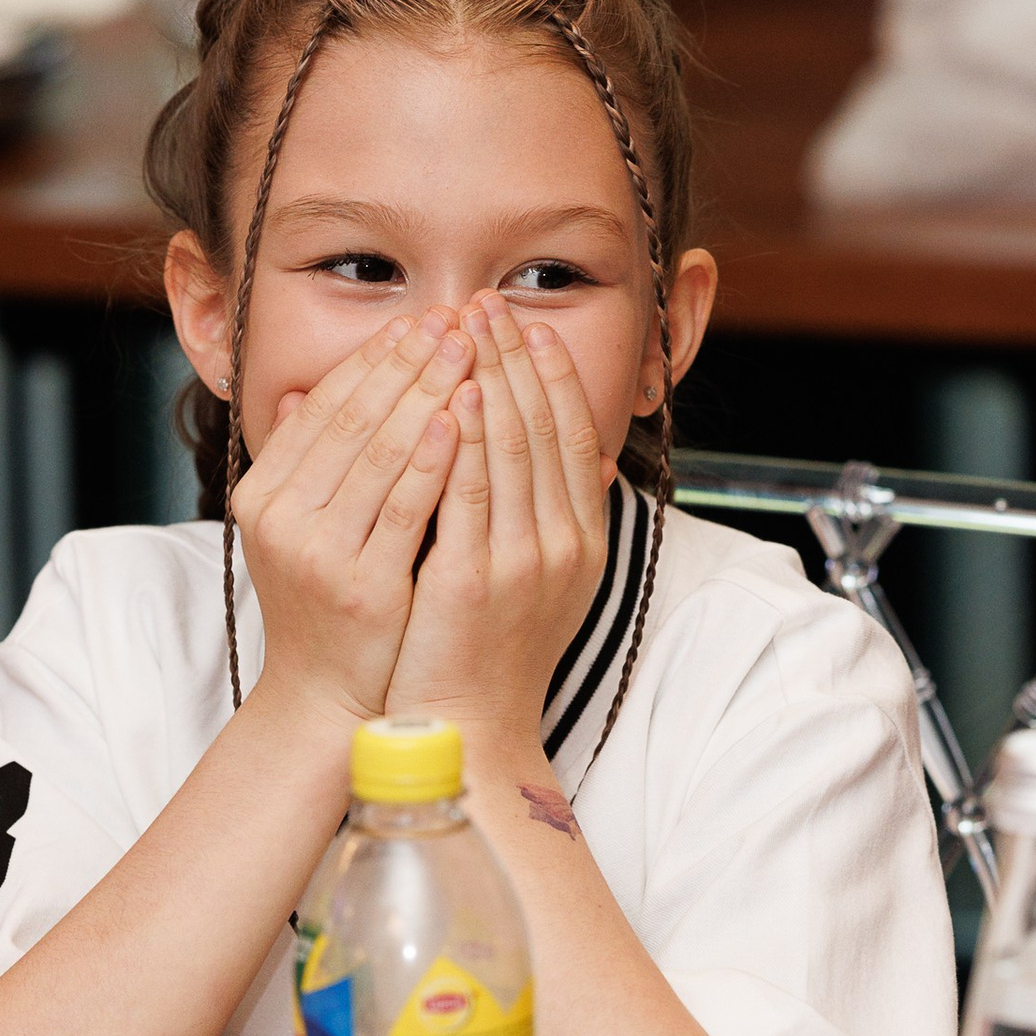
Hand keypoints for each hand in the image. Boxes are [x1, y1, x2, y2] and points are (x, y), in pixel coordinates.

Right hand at [231, 306, 472, 729]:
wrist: (327, 699)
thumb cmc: (328, 602)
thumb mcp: (302, 526)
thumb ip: (310, 461)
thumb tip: (306, 390)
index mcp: (263, 494)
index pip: (324, 404)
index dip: (374, 357)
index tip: (420, 319)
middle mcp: (280, 518)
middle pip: (353, 417)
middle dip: (408, 360)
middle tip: (455, 316)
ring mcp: (319, 552)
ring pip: (380, 451)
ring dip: (427, 391)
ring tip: (468, 349)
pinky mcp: (363, 585)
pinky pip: (404, 507)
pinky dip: (433, 457)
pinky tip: (461, 418)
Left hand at [386, 295, 606, 759]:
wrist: (468, 732)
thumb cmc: (487, 654)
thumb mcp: (532, 577)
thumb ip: (537, 513)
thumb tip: (536, 449)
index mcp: (581, 540)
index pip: (573, 436)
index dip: (552, 375)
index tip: (530, 325)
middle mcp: (563, 545)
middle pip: (546, 429)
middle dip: (517, 358)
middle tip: (492, 302)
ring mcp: (522, 564)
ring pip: (512, 450)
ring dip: (490, 378)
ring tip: (467, 326)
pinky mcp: (474, 581)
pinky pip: (472, 494)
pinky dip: (468, 440)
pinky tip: (455, 396)